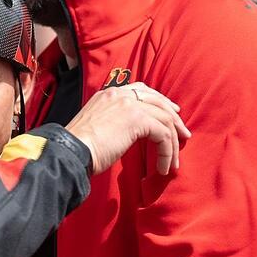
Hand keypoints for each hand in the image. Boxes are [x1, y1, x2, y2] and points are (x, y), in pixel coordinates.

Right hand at [65, 82, 190, 174]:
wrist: (72, 150)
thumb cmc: (79, 145)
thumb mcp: (95, 124)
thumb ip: (112, 119)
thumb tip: (128, 130)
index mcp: (108, 93)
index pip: (141, 89)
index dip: (160, 100)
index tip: (171, 112)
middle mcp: (120, 93)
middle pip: (158, 100)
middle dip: (174, 118)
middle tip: (184, 133)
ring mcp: (129, 104)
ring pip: (164, 119)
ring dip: (173, 142)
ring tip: (173, 161)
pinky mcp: (138, 120)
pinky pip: (163, 135)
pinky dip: (167, 152)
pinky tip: (163, 167)